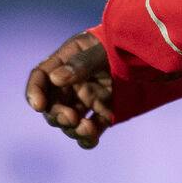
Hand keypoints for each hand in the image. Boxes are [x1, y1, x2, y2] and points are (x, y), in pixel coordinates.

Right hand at [24, 31, 113, 148]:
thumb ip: (80, 63)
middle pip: (52, 105)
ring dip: (73, 129)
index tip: (39, 106)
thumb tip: (56, 79)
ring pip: (69, 121)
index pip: (41, 77)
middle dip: (57, 115)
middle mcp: (71, 84)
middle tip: (71, 118)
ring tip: (87, 129)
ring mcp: (86, 100)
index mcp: (64, 63)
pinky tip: (92, 138)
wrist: (147, 50)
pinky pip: (90, 130)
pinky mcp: (103, 113)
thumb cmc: (119, 44)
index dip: (35, 91)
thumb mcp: (100, 49)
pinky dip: (88, 138)